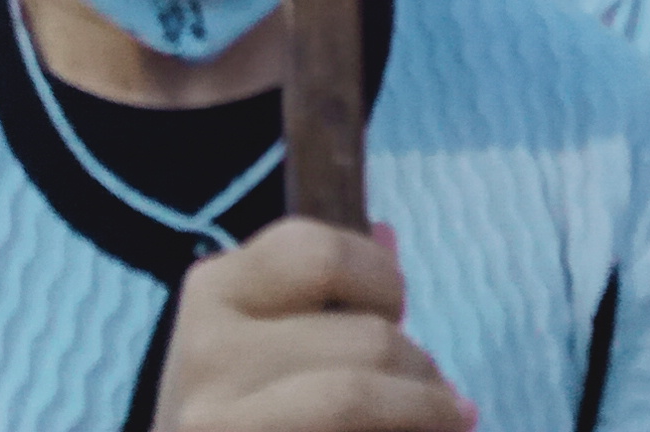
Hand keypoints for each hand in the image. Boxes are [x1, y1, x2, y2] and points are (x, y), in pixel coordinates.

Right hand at [152, 221, 475, 431]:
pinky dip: (409, 431)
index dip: (381, 280)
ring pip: (361, 395)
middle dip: (422, 368)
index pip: (321, 253)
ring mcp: (222, 419)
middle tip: (437, 396)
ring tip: (442, 423)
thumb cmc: (233, 408)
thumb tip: (388, 236)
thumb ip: (317, 293)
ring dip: (427, 410)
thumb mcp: (254, 339)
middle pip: (367, 337)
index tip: (393, 314)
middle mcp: (208, 351)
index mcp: (212, 289)